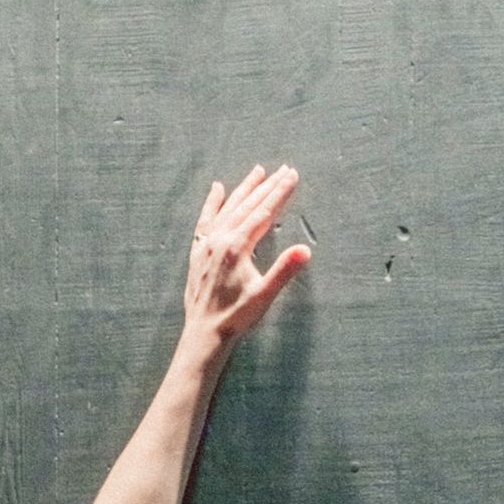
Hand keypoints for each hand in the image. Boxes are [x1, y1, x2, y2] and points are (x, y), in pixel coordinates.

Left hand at [183, 162, 310, 348]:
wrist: (204, 334)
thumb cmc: (235, 318)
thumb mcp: (264, 296)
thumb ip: (284, 270)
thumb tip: (305, 251)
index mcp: (237, 246)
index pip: (264, 212)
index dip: (279, 193)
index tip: (292, 176)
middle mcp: (220, 239)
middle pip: (247, 205)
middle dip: (267, 186)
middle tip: (283, 169)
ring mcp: (207, 244)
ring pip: (228, 208)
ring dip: (244, 189)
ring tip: (258, 171)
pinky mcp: (198, 253)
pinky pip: (205, 221)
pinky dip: (212, 204)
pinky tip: (217, 189)